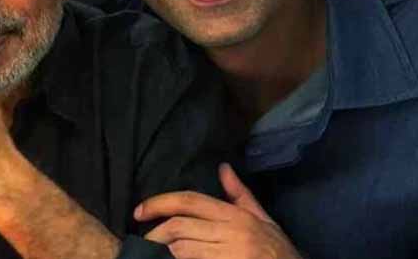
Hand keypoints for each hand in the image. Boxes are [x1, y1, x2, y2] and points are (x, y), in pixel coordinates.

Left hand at [137, 163, 301, 258]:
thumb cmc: (279, 252)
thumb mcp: (263, 220)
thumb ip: (240, 195)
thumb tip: (222, 168)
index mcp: (236, 216)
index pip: (189, 201)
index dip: (159, 203)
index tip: (138, 211)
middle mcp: (232, 233)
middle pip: (180, 226)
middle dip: (155, 233)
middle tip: (142, 241)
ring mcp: (229, 256)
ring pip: (182, 249)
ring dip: (163, 252)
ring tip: (152, 254)